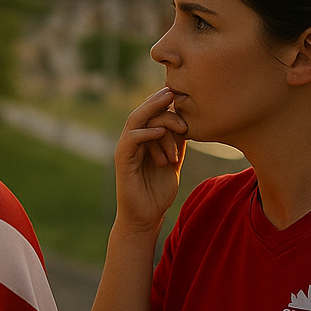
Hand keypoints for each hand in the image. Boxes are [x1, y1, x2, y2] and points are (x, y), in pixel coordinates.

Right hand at [113, 87, 187, 234]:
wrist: (146, 217)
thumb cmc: (158, 192)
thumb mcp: (173, 162)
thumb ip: (176, 143)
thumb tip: (188, 122)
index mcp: (143, 140)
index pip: (150, 114)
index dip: (163, 102)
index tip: (182, 94)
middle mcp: (132, 142)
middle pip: (142, 112)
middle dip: (158, 100)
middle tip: (176, 93)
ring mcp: (125, 150)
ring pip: (136, 121)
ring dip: (155, 112)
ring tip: (170, 104)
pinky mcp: (122, 161)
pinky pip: (131, 140)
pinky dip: (146, 133)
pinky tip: (162, 131)